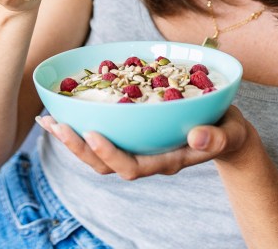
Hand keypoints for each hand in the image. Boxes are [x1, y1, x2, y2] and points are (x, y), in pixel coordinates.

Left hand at [36, 105, 256, 179]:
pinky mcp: (131, 135)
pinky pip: (100, 135)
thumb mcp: (229, 133)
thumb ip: (217, 137)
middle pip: (105, 165)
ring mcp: (137, 148)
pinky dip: (78, 125)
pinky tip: (59, 110)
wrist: (225, 131)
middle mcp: (146, 158)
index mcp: (167, 161)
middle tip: (57, 126)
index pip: (132, 167)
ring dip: (71, 139)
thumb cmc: (226, 130)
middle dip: (79, 148)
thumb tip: (197, 137)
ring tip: (48, 120)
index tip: (93, 134)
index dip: (110, 154)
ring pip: (96, 153)